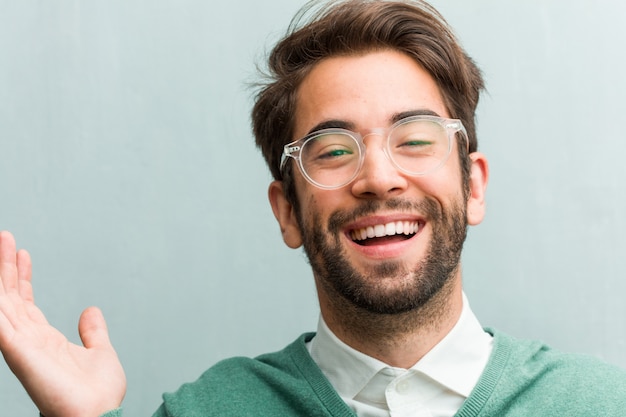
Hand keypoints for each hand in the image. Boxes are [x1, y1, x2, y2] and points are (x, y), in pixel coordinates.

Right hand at [0, 231, 125, 416]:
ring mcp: (21, 346)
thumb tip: (90, 310)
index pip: (27, 302)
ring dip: (0, 275)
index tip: (21, 252)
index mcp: (45, 340)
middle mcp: (29, 341)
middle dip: (6, 267)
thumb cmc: (99, 394)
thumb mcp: (99, 351)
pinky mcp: (19, 352)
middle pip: (11, 297)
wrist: (101, 415)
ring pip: (3, 303)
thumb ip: (92, 331)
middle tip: (5, 236)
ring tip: (1, 244)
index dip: (21, 277)